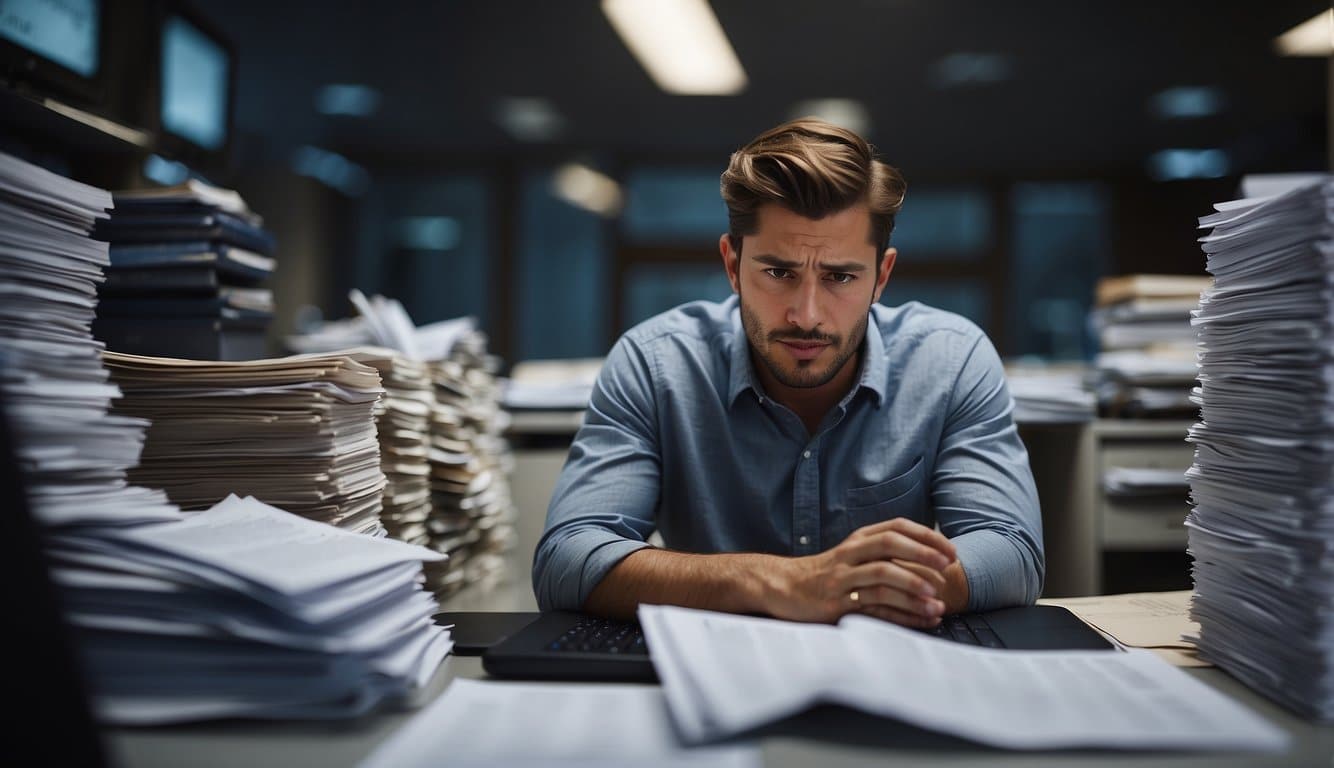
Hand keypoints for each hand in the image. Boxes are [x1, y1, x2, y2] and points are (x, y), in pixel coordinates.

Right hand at [768, 518, 956, 625]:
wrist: (783, 587)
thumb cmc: (825, 573)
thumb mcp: (852, 554)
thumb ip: (883, 553)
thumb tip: (930, 559)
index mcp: (859, 539)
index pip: (897, 527)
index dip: (927, 537)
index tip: (951, 551)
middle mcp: (851, 553)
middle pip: (890, 545)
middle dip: (922, 555)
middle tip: (948, 569)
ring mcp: (842, 578)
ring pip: (882, 577)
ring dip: (913, 588)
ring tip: (937, 602)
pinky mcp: (836, 603)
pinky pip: (873, 607)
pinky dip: (901, 614)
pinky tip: (922, 620)